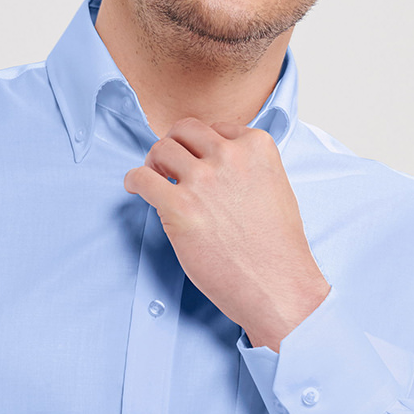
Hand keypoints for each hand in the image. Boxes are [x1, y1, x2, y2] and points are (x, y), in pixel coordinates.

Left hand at [124, 118, 329, 351]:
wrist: (278, 285)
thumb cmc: (278, 248)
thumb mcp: (276, 188)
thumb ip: (249, 167)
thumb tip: (218, 163)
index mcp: (257, 147)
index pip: (217, 128)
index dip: (202, 145)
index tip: (196, 160)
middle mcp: (230, 156)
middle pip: (184, 131)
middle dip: (174, 145)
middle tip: (168, 166)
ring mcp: (204, 179)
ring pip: (161, 149)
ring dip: (153, 163)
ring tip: (155, 181)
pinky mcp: (180, 206)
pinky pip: (142, 178)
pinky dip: (134, 181)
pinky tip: (136, 189)